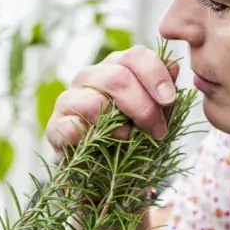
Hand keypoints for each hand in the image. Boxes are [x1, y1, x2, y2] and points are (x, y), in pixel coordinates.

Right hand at [46, 47, 179, 153]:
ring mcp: (69, 99)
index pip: (135, 55)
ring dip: (117, 124)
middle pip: (117, 77)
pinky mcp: (54, 125)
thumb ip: (164, 93)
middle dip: (143, 106)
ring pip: (94, 100)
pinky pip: (70, 126)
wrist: (105, 173)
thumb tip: (175, 66)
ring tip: (126, 138)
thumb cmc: (132, 138)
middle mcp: (90, 76)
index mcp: (117, 67)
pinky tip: (99, 145)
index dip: (155, 75)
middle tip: (157, 131)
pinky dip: (89, 137)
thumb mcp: (155, 116)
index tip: (169, 100)